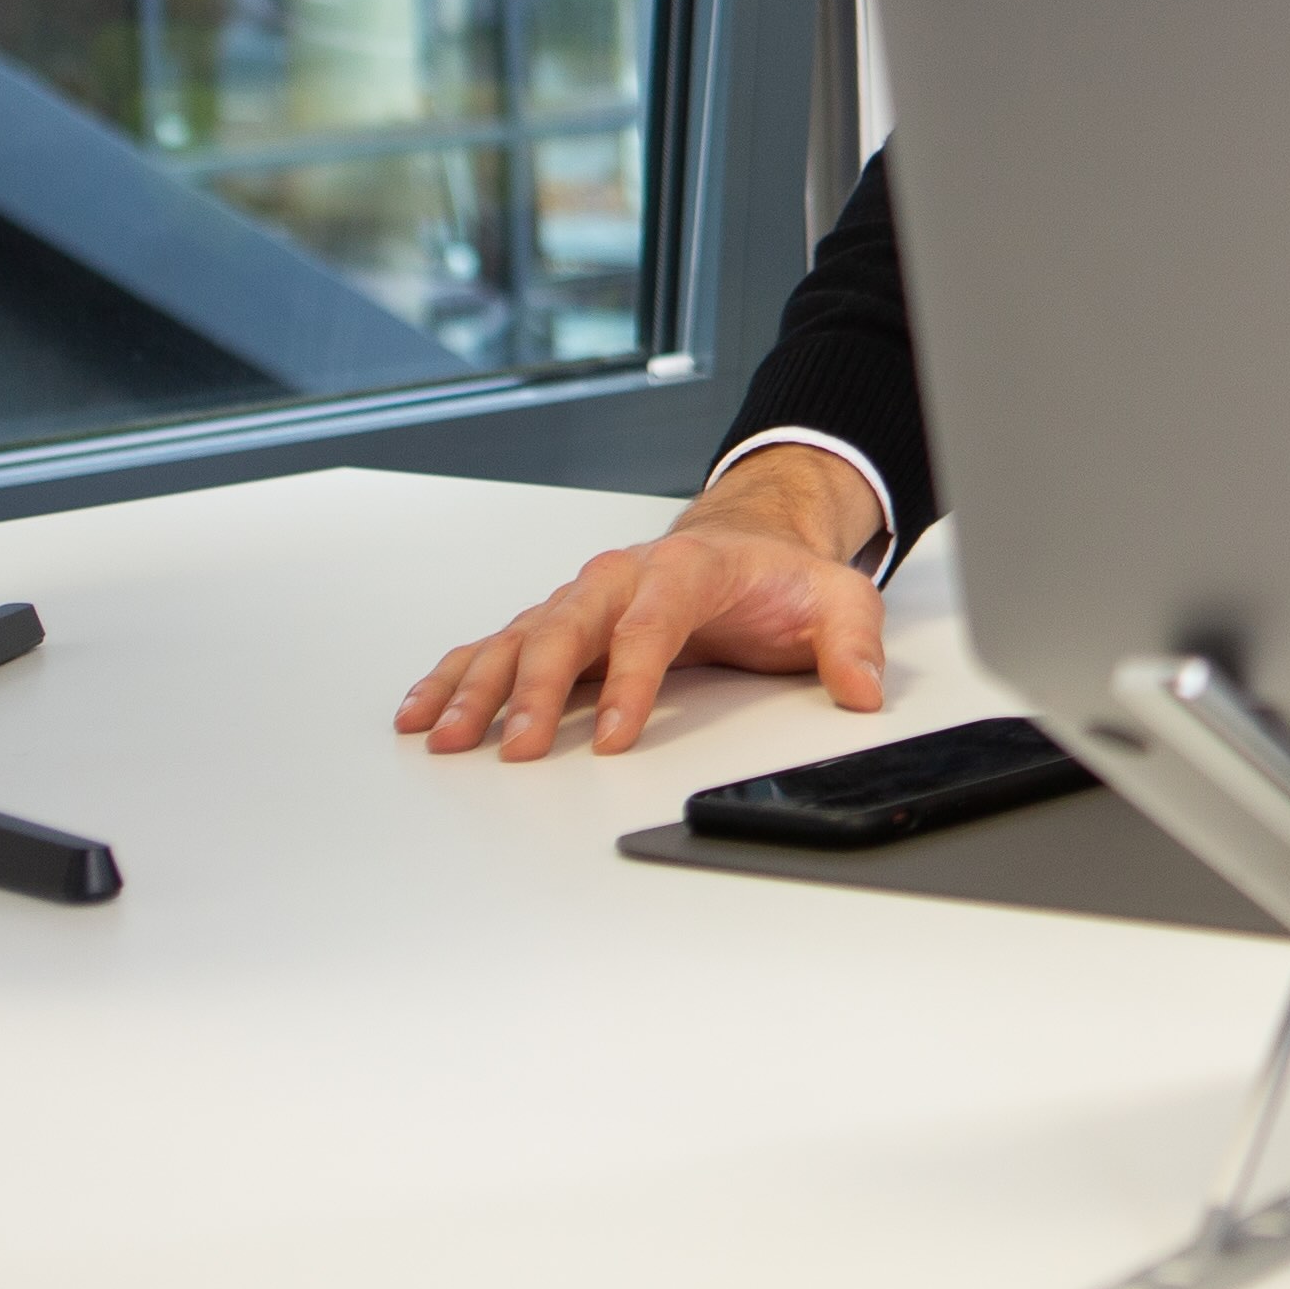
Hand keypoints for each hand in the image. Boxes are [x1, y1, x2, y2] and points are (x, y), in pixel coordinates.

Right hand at [397, 447, 890, 759]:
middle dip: (539, 690)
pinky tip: (424, 709)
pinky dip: (458, 674)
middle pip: (569, 627)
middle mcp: (622, 576)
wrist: (749, 539)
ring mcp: (585, 599)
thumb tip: (865, 689)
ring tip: (447, 736)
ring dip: (482, 687)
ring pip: (521, 637)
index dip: (634, 679)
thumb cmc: (782, 576)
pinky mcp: (561, 622)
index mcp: (688, 568)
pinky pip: (499, 645)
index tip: (619, 737)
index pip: (653, 622)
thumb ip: (854, 641)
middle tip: (517, 749)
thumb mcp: (839, 598)